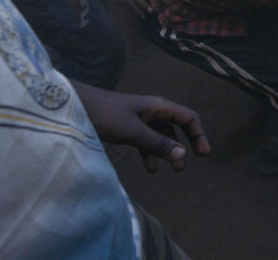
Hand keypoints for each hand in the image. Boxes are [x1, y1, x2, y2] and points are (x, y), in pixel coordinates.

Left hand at [73, 82, 210, 172]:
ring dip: (169, 152)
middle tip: (188, 165)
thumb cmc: (105, 114)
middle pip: (178, 127)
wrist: (75, 107)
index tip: (202, 155)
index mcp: (159, 106)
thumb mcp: (133, 131)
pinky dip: (151, 154)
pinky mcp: (129, 128)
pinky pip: (147, 141)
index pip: (189, 118)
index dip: (199, 135)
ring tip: (173, 170)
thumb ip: (157, 144)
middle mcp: (154, 111)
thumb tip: (183, 155)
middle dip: (186, 145)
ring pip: (163, 136)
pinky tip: (150, 169)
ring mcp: (141, 119)